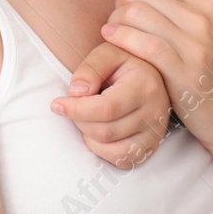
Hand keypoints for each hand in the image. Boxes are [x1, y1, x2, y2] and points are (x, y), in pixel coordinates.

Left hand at [52, 40, 171, 168]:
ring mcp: (156, 134)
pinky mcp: (152, 147)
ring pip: (113, 151)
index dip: (77, 109)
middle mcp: (155, 113)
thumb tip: (76, 93)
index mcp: (145, 86)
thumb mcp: (107, 52)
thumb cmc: (124, 63)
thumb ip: (90, 68)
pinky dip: (103, 150)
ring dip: (90, 137)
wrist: (151, 74)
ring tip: (86, 117)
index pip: (107, 108)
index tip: (56, 104)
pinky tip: (97, 131)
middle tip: (72, 107)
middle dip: (80, 121)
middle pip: (105, 131)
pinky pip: (122, 160)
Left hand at [99, 0, 212, 165]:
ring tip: (113, 29)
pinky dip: (119, 36)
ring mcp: (194, 47)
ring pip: (136, 12)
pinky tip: (111, 39)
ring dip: (116, 17)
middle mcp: (206, 20)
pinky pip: (140, 42)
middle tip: (119, 16)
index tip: (133, 4)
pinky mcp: (181, 72)